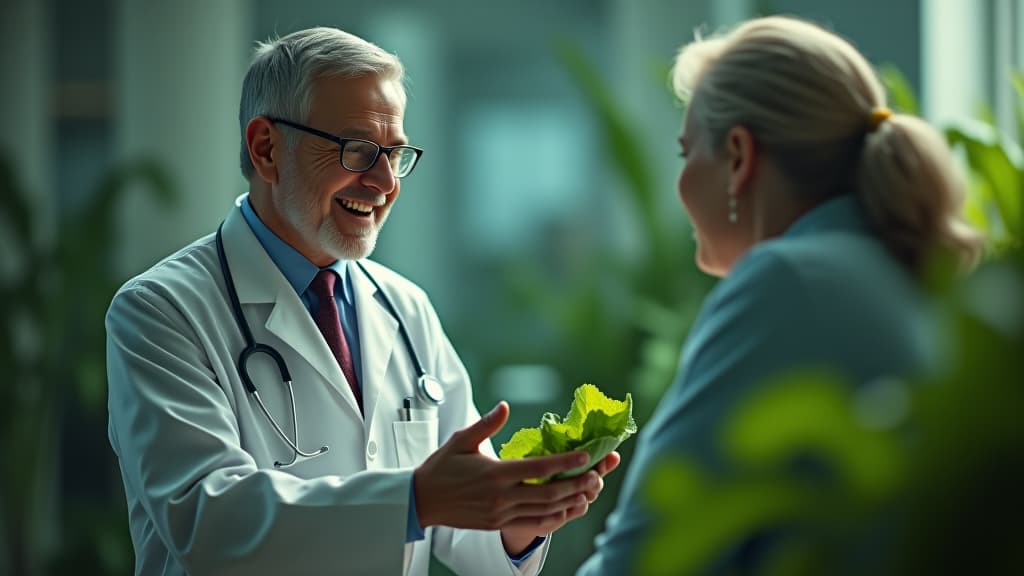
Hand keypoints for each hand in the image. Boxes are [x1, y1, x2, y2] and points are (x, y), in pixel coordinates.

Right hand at [413, 402, 594, 533]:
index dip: (565, 462)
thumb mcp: (461, 440)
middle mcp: (501, 496)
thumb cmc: (441, 468)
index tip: (585, 456)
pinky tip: (568, 510)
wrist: (422, 501)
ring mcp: (501, 513)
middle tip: (597, 475)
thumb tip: (504, 406)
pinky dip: (555, 519)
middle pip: (549, 493)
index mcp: (495, 473)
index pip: (538, 468)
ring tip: (590, 492)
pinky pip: (534, 524)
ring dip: (570, 502)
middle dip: (576, 484)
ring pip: (545, 511)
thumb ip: (486, 423)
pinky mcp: (499, 524)